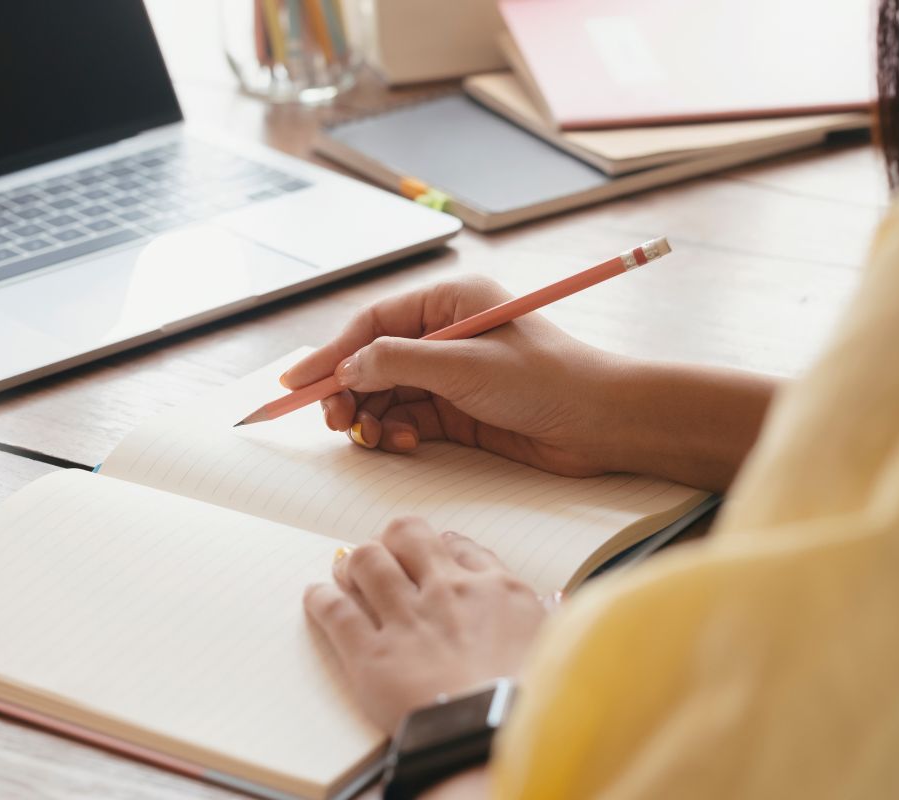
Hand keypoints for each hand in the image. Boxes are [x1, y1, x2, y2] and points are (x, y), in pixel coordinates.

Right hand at [282, 275, 630, 476]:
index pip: (373, 323)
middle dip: (350, 392)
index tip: (298, 383)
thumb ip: (398, 362)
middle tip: (337, 421)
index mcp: (449, 302)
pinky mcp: (460, 411)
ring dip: (372, 418)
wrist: (601, 424)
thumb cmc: (547, 379)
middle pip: (373, 361)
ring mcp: (452, 374)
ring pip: (387, 394)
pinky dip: (398, 433)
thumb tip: (347, 367)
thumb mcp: (464, 365)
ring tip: (373, 438)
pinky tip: (406, 444)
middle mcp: (447, 334)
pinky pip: (409, 419)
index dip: (332, 353)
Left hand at [303, 517, 546, 733]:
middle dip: (393, 539)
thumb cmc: (528, 701)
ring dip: (354, 563)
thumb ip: (537, 617)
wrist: (492, 736)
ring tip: (348, 571)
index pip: (459, 546)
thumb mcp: (550, 647)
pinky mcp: (370, 654)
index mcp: (496, 589)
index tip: (433, 554)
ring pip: (366, 561)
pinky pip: (335, 611)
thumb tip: (538, 604)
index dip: (440, 546)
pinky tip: (317, 597)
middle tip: (387, 553)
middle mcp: (447, 592)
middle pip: (407, 535)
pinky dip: (321, 600)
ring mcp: (406, 619)